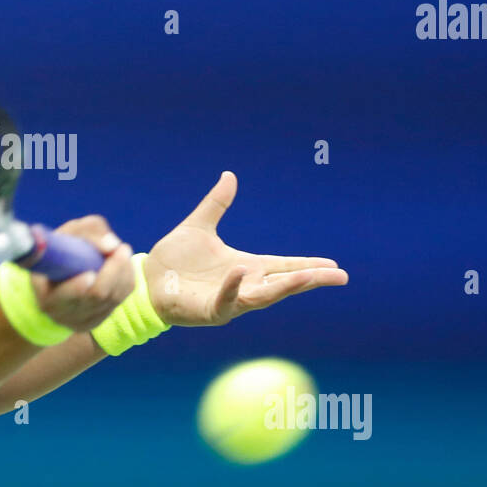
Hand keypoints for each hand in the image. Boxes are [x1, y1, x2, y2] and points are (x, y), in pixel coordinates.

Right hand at [29, 216, 134, 332]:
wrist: (56, 276)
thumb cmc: (59, 251)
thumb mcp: (65, 235)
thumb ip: (86, 232)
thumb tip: (112, 245)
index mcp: (47, 298)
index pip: (63, 297)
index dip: (76, 287)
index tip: (90, 273)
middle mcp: (63, 315)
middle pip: (96, 296)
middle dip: (113, 270)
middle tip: (122, 247)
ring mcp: (82, 321)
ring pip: (113, 297)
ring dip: (123, 272)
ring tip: (122, 251)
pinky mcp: (98, 320)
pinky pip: (120, 299)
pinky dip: (126, 279)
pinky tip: (124, 265)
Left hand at [144, 171, 347, 326]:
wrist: (147, 279)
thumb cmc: (175, 258)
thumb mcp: (199, 226)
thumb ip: (216, 203)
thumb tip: (229, 175)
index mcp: (246, 266)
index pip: (284, 266)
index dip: (308, 266)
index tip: (334, 266)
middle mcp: (243, 285)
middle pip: (284, 284)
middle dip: (310, 280)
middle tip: (339, 276)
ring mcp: (230, 300)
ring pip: (264, 296)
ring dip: (285, 287)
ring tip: (307, 277)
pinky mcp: (211, 310)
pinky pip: (226, 300)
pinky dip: (234, 287)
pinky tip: (241, 270)